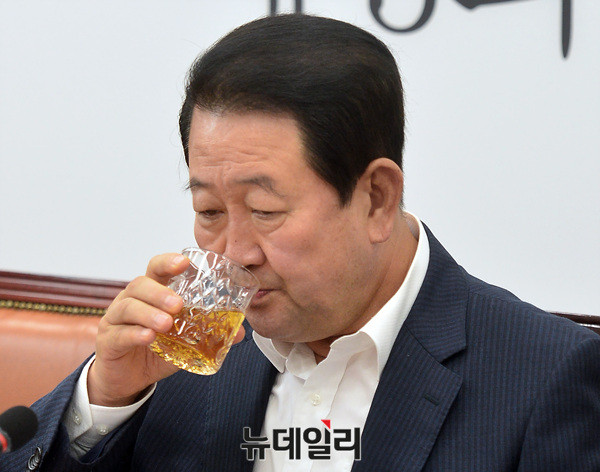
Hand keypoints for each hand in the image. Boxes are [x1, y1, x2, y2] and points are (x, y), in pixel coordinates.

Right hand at [87, 254, 246, 406]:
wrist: (129, 380)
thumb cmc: (156, 351)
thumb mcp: (185, 341)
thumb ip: (208, 333)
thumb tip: (240, 331)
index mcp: (151, 294)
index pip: (156, 269)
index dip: (168, 262)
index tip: (184, 263)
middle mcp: (131, 300)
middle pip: (140, 284)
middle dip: (160, 292)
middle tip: (178, 304)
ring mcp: (116, 319)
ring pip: (127, 306)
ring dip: (149, 313)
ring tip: (166, 324)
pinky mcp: (107, 341)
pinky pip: (119, 333)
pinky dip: (134, 334)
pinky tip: (148, 338)